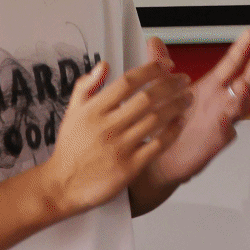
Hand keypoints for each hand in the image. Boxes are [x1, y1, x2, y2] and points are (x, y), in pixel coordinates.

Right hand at [33, 58, 192, 219]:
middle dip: (170, 84)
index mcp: (93, 110)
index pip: (128, 82)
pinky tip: (180, 122)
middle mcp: (107, 127)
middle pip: (147, 98)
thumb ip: (86, 86)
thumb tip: (104, 65)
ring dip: (176, 105)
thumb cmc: (71, 147)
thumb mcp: (72, 112)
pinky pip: (158, 145)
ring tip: (187, 97)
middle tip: (184, 79)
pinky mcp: (129, 167)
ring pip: (156, 120)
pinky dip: (172, 131)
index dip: (151, 69)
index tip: (166, 64)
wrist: (62, 185)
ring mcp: (119, 147)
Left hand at [143, 31, 249, 188]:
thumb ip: (160, 66)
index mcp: (211, 87)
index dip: (240, 50)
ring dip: (243, 96)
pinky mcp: (215, 140)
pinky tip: (225, 118)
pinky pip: (226, 132)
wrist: (163, 157)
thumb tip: (153, 41)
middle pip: (244, 83)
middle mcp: (220, 102)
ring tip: (243, 86)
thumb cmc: (170, 123)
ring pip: (239, 107)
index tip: (248, 36)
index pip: (230, 65)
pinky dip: (227, 124)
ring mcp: (222, 121)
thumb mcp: (163, 90)